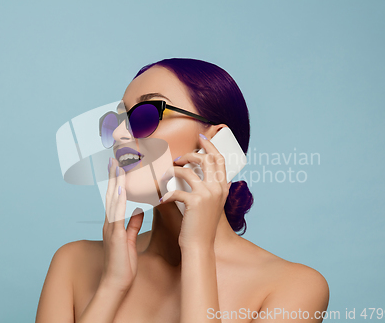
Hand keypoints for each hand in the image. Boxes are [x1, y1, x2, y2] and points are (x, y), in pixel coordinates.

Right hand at [100, 157, 143, 292]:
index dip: (117, 181)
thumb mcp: (130, 239)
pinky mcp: (115, 235)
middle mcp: (110, 222)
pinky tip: (120, 188)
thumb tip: (140, 210)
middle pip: (111, 193)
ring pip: (112, 199)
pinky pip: (116, 213)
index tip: (120, 166)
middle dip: (113, 176)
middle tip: (115, 158)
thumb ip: (133, 223)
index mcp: (114, 223)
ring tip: (117, 165)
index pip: (115, 197)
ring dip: (114, 182)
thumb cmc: (123, 264)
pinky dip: (117, 200)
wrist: (116, 283)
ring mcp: (110, 227)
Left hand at [160, 134, 231, 248]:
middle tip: (178, 159)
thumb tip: (195, 173)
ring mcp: (208, 194)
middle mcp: (218, 188)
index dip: (210, 146)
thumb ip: (207, 188)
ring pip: (187, 171)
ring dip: (173, 171)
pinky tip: (161, 200)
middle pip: (206, 159)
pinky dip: (166, 194)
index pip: (220, 160)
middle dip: (190, 154)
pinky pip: (176, 190)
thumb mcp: (211, 205)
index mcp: (223, 188)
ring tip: (165, 176)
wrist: (200, 246)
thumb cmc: (200, 226)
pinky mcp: (195, 202)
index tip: (201, 138)